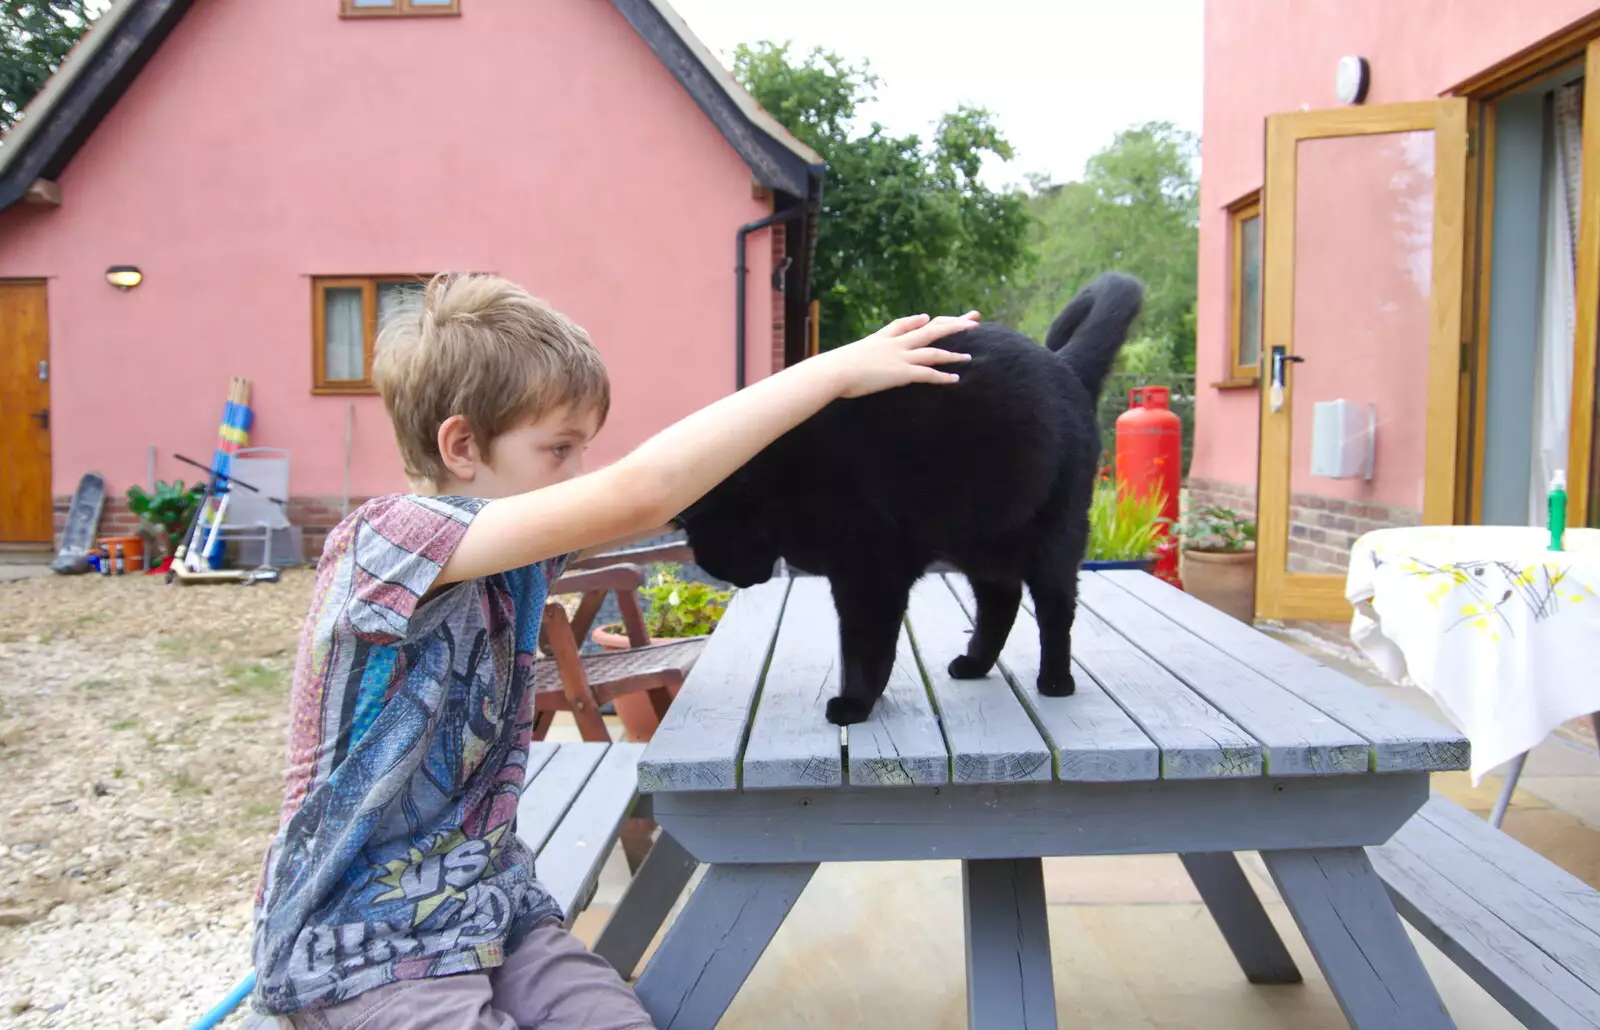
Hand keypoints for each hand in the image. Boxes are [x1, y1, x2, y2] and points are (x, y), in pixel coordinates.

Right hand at [824, 311, 980, 398]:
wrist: (834, 371)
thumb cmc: (834, 368)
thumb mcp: (847, 355)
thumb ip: (855, 354)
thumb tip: (848, 358)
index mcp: (881, 338)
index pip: (904, 324)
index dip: (918, 321)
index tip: (929, 317)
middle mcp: (895, 344)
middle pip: (930, 330)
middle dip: (952, 325)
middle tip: (973, 320)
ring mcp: (900, 357)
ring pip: (934, 351)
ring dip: (953, 354)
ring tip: (969, 356)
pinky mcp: (901, 373)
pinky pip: (928, 373)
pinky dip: (942, 376)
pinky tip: (955, 379)